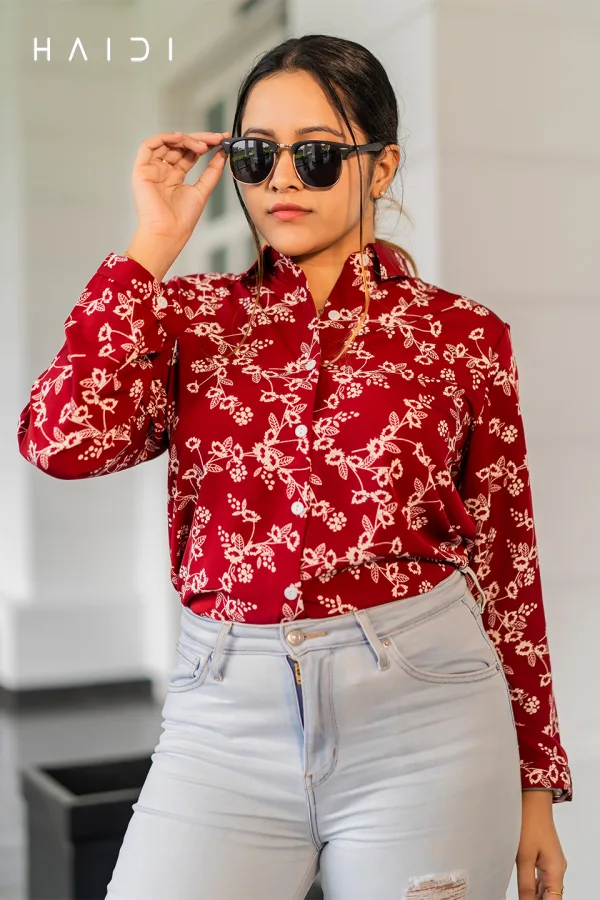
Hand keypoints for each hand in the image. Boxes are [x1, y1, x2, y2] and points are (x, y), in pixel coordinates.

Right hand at [130, 130, 230, 244]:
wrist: (169, 233)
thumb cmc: (182, 220)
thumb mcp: (203, 190)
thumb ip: (212, 171)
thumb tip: (223, 154)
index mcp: (175, 177)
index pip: (189, 154)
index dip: (205, 145)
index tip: (221, 140)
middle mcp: (163, 171)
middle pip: (179, 146)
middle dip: (199, 140)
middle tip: (216, 139)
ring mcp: (152, 170)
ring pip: (166, 143)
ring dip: (185, 139)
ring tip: (202, 145)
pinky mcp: (141, 170)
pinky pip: (148, 145)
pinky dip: (164, 137)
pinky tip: (180, 138)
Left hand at [516, 790, 566, 897]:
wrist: (532, 799)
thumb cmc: (529, 822)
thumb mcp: (523, 857)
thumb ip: (525, 884)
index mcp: (555, 871)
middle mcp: (557, 868)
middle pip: (551, 896)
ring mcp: (552, 861)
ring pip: (546, 888)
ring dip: (535, 896)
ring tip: (521, 898)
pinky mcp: (545, 855)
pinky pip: (542, 877)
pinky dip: (534, 885)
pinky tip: (524, 888)